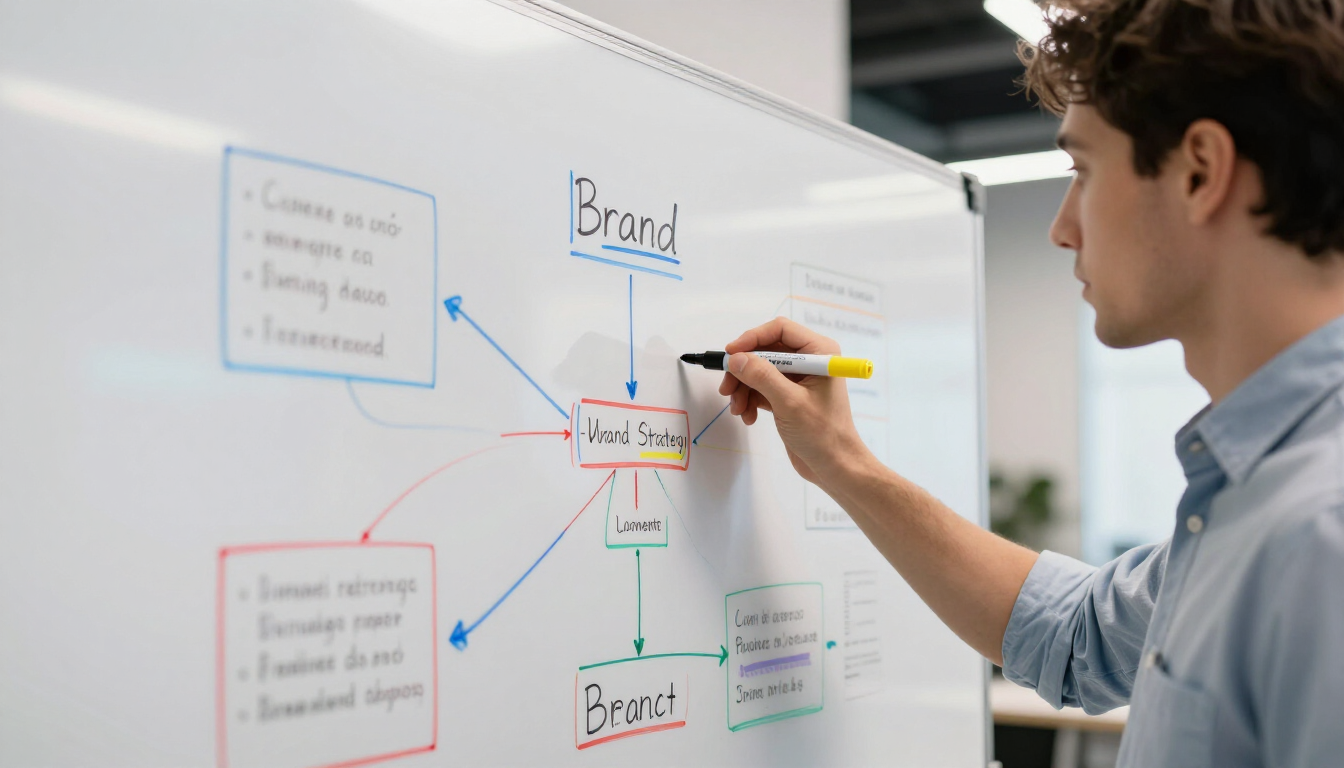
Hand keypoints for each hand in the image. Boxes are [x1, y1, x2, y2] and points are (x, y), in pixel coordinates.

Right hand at [717, 317, 869, 484]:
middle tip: (726, 389)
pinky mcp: (788, 396)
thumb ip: (762, 377)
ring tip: (738, 410)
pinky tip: (749, 417)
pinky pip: (761, 388)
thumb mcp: (789, 402)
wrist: (834, 466)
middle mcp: (809, 360)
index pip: (780, 329)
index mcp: (819, 352)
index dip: (752, 338)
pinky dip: (750, 400)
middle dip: (743, 370)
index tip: (730, 354)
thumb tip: (735, 358)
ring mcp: (798, 378)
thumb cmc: (822, 434)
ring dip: (743, 389)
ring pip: (759, 371)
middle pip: (765, 351)